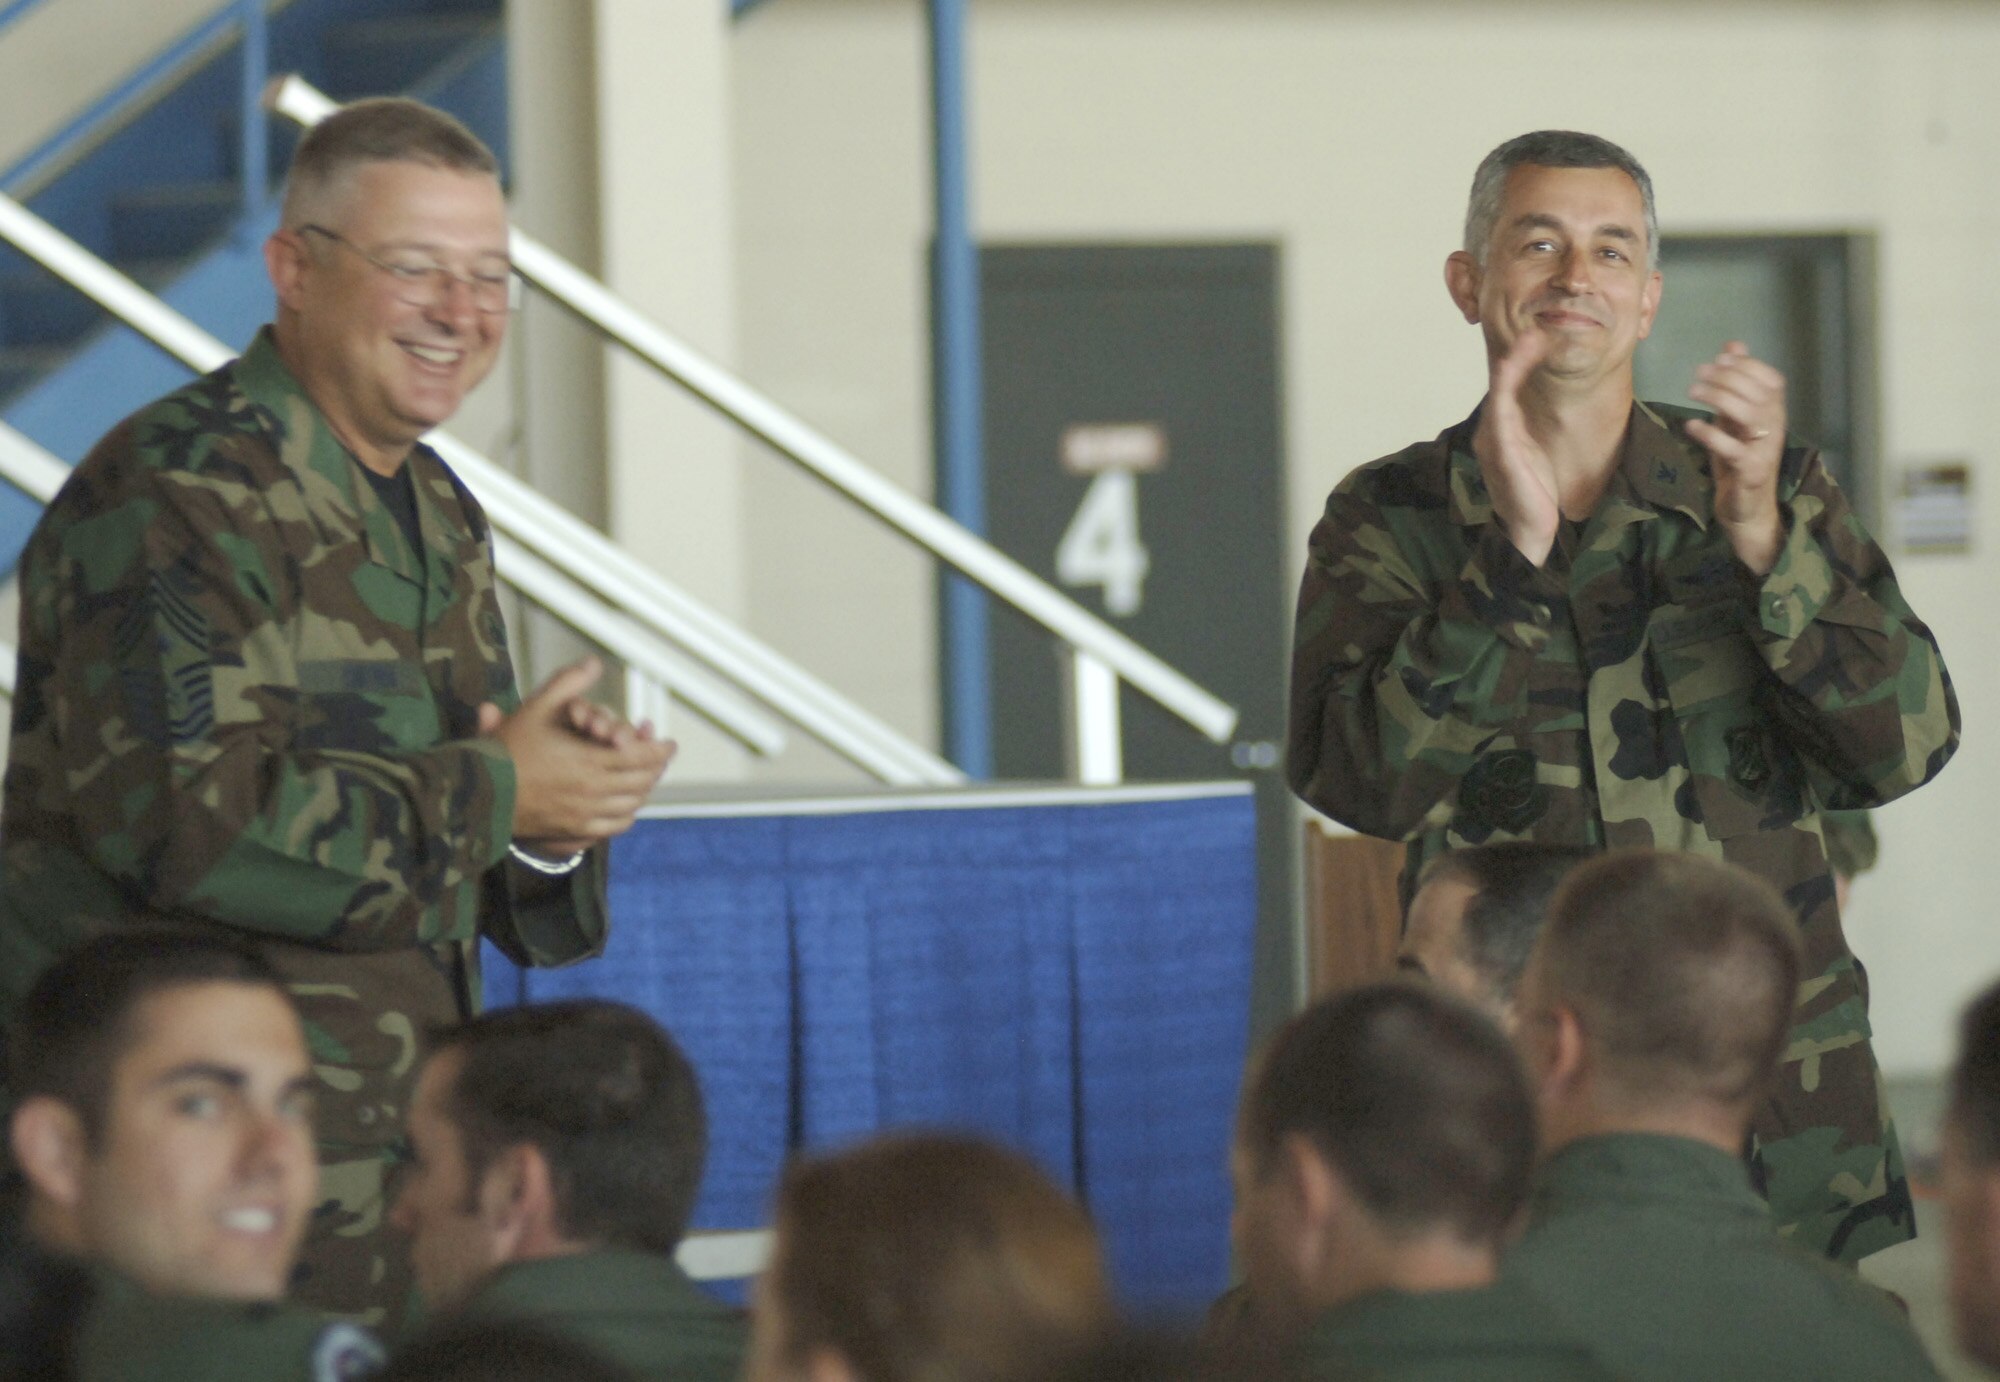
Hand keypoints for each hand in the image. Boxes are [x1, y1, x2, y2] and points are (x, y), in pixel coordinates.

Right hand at [476, 657, 675, 852]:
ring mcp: (586, 815)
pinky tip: (625, 805)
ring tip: (646, 777)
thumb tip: (593, 662)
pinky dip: (626, 813)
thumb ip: (568, 684)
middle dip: (656, 768)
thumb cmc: (507, 751)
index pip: (641, 758)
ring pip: (632, 804)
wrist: (479, 794)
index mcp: (591, 762)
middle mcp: (594, 791)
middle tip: (661, 758)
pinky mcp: (575, 831)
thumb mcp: (536, 709)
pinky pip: (615, 825)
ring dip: (643, 790)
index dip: (660, 750)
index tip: (669, 744)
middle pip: (642, 782)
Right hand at [1474, 331, 1560, 565]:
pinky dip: (1504, 389)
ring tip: (1528, 341)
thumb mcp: (1537, 456)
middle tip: (1534, 331)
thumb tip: (1547, 415)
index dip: (1520, 362)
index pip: (1508, 389)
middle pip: (1501, 386)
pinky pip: (1500, 414)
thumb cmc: (1534, 496)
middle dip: (1516, 356)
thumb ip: (1535, 433)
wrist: (1530, 531)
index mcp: (1502, 432)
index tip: (1537, 339)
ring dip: (1512, 365)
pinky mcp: (1499, 452)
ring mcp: (1493, 442)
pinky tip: (1509, 370)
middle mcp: (1492, 433)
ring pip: (1500, 394)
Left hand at [1685, 341, 1785, 573]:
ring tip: (1692, 392)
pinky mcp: (1751, 471)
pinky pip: (1733, 448)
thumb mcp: (1734, 420)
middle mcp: (1775, 428)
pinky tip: (1691, 425)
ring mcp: (1765, 450)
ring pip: (1750, 415)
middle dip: (1728, 377)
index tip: (1720, 357)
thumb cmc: (1738, 461)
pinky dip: (1711, 434)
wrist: (1746, 507)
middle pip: (1759, 393)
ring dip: (1720, 398)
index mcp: (1774, 413)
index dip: (1748, 365)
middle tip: (1698, 373)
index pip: (1771, 379)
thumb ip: (1734, 387)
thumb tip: (1732, 347)